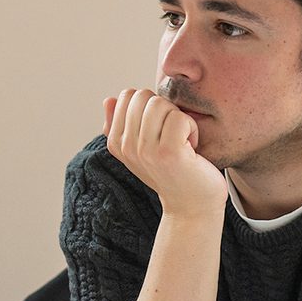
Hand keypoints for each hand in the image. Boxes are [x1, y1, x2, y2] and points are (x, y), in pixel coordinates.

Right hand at [103, 89, 226, 220]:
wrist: (191, 205)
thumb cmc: (170, 172)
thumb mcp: (140, 148)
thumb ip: (122, 123)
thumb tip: (109, 99)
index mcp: (116, 142)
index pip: (128, 95)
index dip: (150, 105)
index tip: (158, 129)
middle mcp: (126, 147)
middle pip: (143, 96)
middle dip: (164, 109)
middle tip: (172, 134)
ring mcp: (146, 150)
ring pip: (161, 104)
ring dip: (179, 118)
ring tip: (182, 141)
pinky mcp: (169, 152)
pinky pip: (180, 117)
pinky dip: (192, 128)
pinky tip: (191, 148)